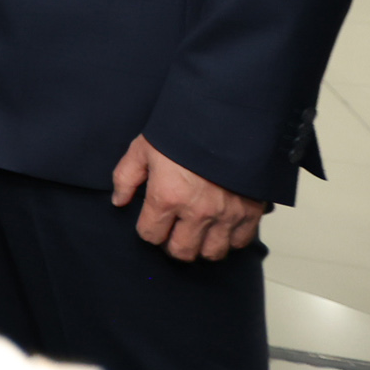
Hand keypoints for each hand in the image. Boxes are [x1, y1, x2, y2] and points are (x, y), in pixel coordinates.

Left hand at [111, 135, 264, 261]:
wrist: (227, 116)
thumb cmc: (183, 129)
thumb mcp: (143, 148)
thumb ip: (126, 177)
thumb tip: (119, 201)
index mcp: (167, 196)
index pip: (150, 235)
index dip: (148, 229)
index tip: (151, 221)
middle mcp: (197, 211)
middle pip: (180, 251)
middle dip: (172, 244)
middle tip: (172, 231)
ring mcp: (226, 213)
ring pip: (211, 253)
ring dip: (201, 246)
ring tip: (197, 231)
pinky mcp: (250, 211)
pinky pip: (240, 242)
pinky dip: (229, 239)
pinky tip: (221, 226)